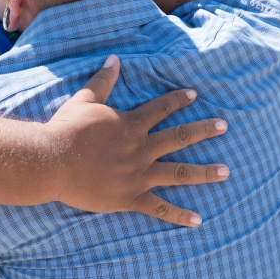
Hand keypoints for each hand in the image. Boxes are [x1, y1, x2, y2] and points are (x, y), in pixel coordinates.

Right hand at [43, 55, 228, 226]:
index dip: (178, 100)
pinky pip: (160, 208)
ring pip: (179, 173)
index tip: (194, 95)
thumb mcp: (84, 101)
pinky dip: (179, 215)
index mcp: (131, 125)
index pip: (161, 108)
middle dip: (204, 131)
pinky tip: (198, 220)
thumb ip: (103, 81)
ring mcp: (139, 175)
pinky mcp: (131, 197)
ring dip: (205, 172)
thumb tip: (114, 58)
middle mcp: (141, 148)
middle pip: (180, 137)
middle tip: (224, 126)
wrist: (53, 162)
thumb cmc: (66, 130)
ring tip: (226, 171)